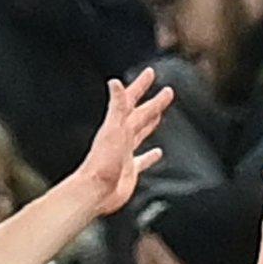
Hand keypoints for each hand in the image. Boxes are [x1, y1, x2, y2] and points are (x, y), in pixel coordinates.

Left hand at [69, 69, 173, 215]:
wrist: (95, 191)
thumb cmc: (101, 162)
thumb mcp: (112, 130)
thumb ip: (116, 107)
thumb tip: (114, 82)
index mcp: (119, 126)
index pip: (132, 101)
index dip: (141, 86)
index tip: (151, 73)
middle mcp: (122, 137)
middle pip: (141, 115)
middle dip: (153, 102)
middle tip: (167, 91)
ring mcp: (125, 154)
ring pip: (142, 134)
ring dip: (151, 123)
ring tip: (159, 115)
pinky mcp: (129, 171)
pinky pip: (142, 160)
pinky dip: (150, 156)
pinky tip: (157, 153)